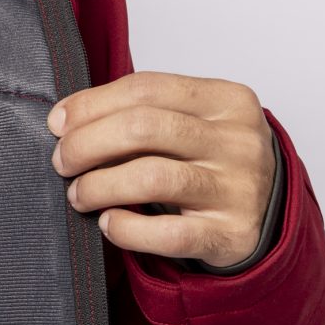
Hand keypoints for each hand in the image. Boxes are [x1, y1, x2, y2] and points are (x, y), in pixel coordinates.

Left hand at [47, 71, 276, 267]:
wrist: (267, 214)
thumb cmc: (212, 162)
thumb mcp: (191, 122)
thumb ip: (142, 113)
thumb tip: (67, 119)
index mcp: (226, 100)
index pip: (145, 89)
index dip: (91, 104)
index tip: (58, 123)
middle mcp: (237, 141)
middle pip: (143, 128)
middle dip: (87, 144)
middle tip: (62, 162)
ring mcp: (238, 189)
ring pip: (152, 178)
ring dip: (99, 185)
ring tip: (78, 194)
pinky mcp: (231, 235)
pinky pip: (169, 233)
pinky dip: (128, 229)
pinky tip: (109, 223)